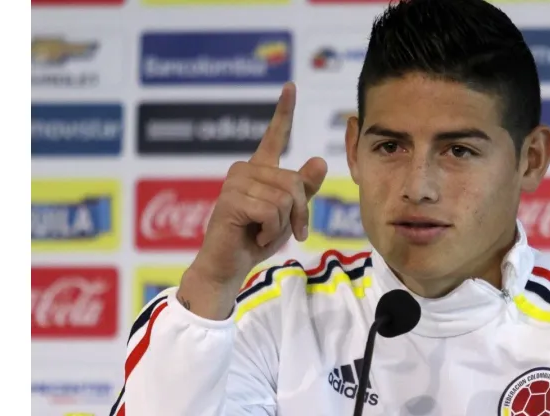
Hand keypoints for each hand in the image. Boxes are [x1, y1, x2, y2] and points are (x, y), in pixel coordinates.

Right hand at [189, 82, 327, 287]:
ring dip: (282, 225)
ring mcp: (235, 183)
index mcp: (259, 170)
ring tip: (262, 232)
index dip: (284, 111)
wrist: (229, 266)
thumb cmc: (255, 238)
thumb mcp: (287, 213)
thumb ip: (303, 189)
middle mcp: (245, 170)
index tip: (290, 86)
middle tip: (288, 231)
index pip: (275, 136)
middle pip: (295, 182)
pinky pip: (271, 211)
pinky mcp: (230, 200)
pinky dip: (270, 231)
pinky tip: (253, 236)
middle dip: (298, 213)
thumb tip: (320, 161)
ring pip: (285, 198)